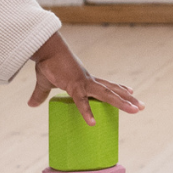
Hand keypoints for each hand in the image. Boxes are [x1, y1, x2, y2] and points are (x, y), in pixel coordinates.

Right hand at [28, 31, 143, 122]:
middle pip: (112, 91)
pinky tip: (93, 123)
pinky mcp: (73, 85)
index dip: (118, 88)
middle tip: (142, 107)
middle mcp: (88, 81)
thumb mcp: (44, 83)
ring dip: (122, 102)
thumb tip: (30, 104)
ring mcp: (83, 82)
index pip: (106, 84)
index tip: (131, 91)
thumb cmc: (47, 63)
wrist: (45, 49)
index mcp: (84, 79)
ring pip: (106, 95)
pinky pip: (81, 101)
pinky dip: (87, 112)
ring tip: (136, 110)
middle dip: (127, 99)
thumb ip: (40, 95)